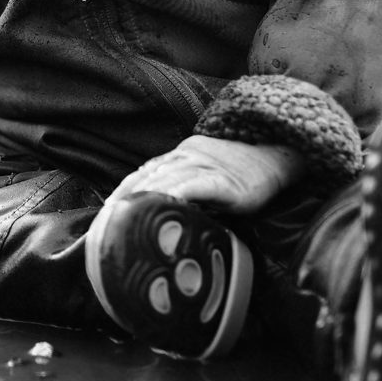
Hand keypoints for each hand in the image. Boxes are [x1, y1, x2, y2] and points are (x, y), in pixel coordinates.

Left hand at [110, 135, 302, 214]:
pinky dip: (175, 194)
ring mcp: (203, 165)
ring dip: (141, 198)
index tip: (104, 214)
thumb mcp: (206, 179)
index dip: (121, 192)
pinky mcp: (222, 179)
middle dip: (123, 199)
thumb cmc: (242, 174)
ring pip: (164, 179)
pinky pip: (194, 185)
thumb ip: (186, 193)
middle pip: (145, 177)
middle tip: (105, 223)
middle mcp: (186, 157)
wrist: (277, 157)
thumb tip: (164, 218)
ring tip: (122, 217)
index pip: (142, 174)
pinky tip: (161, 204)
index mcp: (179, 158)